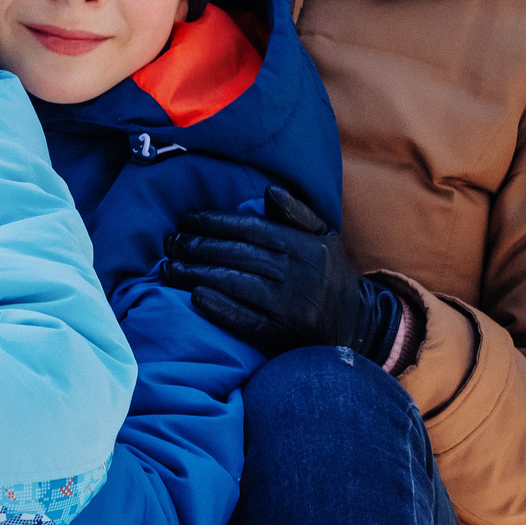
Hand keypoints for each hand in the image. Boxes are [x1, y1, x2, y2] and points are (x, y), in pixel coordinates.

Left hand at [161, 185, 400, 363]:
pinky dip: (218, 307)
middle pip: (237, 254)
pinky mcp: (279, 333)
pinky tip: (194, 296)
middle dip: (198, 246)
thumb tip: (269, 190)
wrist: (355, 327)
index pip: (251, 228)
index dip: (215, 222)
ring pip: (234, 283)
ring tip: (170, 267)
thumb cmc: (331, 277)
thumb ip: (298, 214)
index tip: (187, 219)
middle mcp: (297, 274)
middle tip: (171, 242)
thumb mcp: (325, 239)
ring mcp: (288, 306)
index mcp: (305, 247)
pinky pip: (243, 318)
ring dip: (197, 274)